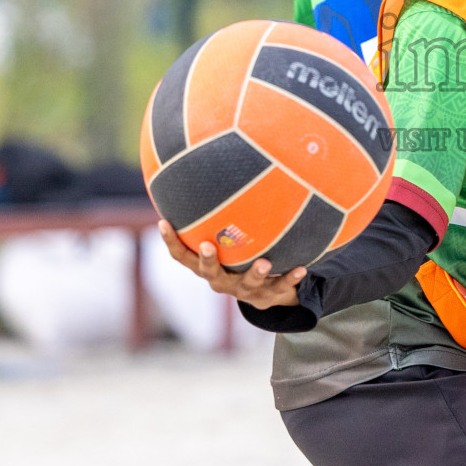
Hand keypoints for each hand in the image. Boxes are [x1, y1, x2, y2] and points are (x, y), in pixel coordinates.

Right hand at [157, 220, 305, 309]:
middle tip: (207, 246)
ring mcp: (246, 290)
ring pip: (248, 283)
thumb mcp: (224, 243)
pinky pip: (281, 286)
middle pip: (210, 273)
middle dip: (208, 260)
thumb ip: (217, 218)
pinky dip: (291, 278)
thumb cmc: (239, 259)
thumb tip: (205, 171)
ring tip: (265, 262)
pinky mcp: (269, 294)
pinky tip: (302, 268)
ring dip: (255, 272)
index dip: (170, 241)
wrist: (266, 294)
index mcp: (207, 268)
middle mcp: (222, 281)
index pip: (182, 257)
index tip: (163, 221)